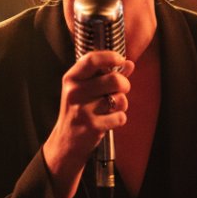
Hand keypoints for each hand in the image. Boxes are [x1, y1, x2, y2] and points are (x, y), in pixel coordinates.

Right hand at [41, 51, 134, 188]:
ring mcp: (82, 110)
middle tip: (122, 89)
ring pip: (119, 99)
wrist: (66, 141)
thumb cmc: (79, 110)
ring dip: (122, 103)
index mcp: (72, 79)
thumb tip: (129, 64)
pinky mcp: (91, 126)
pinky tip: (109, 121)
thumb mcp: (87, 89)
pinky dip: (119, 119)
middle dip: (125, 84)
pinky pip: (120, 117)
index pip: (91, 59)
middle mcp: (74, 92)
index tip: (121, 59)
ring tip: (113, 107)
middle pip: (113, 79)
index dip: (110, 56)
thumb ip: (107, 75)